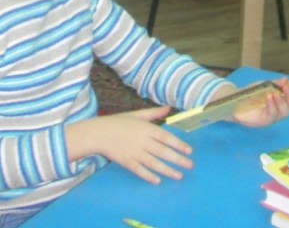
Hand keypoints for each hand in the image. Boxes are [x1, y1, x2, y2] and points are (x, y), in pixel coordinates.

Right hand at [67, 106, 193, 183]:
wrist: (98, 133)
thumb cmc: (118, 122)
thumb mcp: (137, 114)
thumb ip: (154, 113)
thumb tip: (168, 108)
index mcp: (145, 128)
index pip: (166, 137)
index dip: (178, 144)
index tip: (189, 151)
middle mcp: (142, 140)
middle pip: (162, 151)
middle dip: (177, 159)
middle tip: (190, 165)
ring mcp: (134, 152)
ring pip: (153, 163)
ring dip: (167, 170)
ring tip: (179, 175)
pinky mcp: (126, 161)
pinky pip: (139, 170)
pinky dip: (148, 175)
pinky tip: (158, 180)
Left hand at [230, 76, 288, 127]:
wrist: (235, 101)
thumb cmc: (250, 93)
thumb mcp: (263, 85)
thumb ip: (274, 83)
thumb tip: (286, 79)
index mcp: (281, 97)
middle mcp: (280, 107)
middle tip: (286, 87)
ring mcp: (274, 115)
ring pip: (285, 111)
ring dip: (282, 102)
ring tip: (275, 93)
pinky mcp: (266, 120)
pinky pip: (273, 115)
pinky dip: (272, 105)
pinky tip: (269, 98)